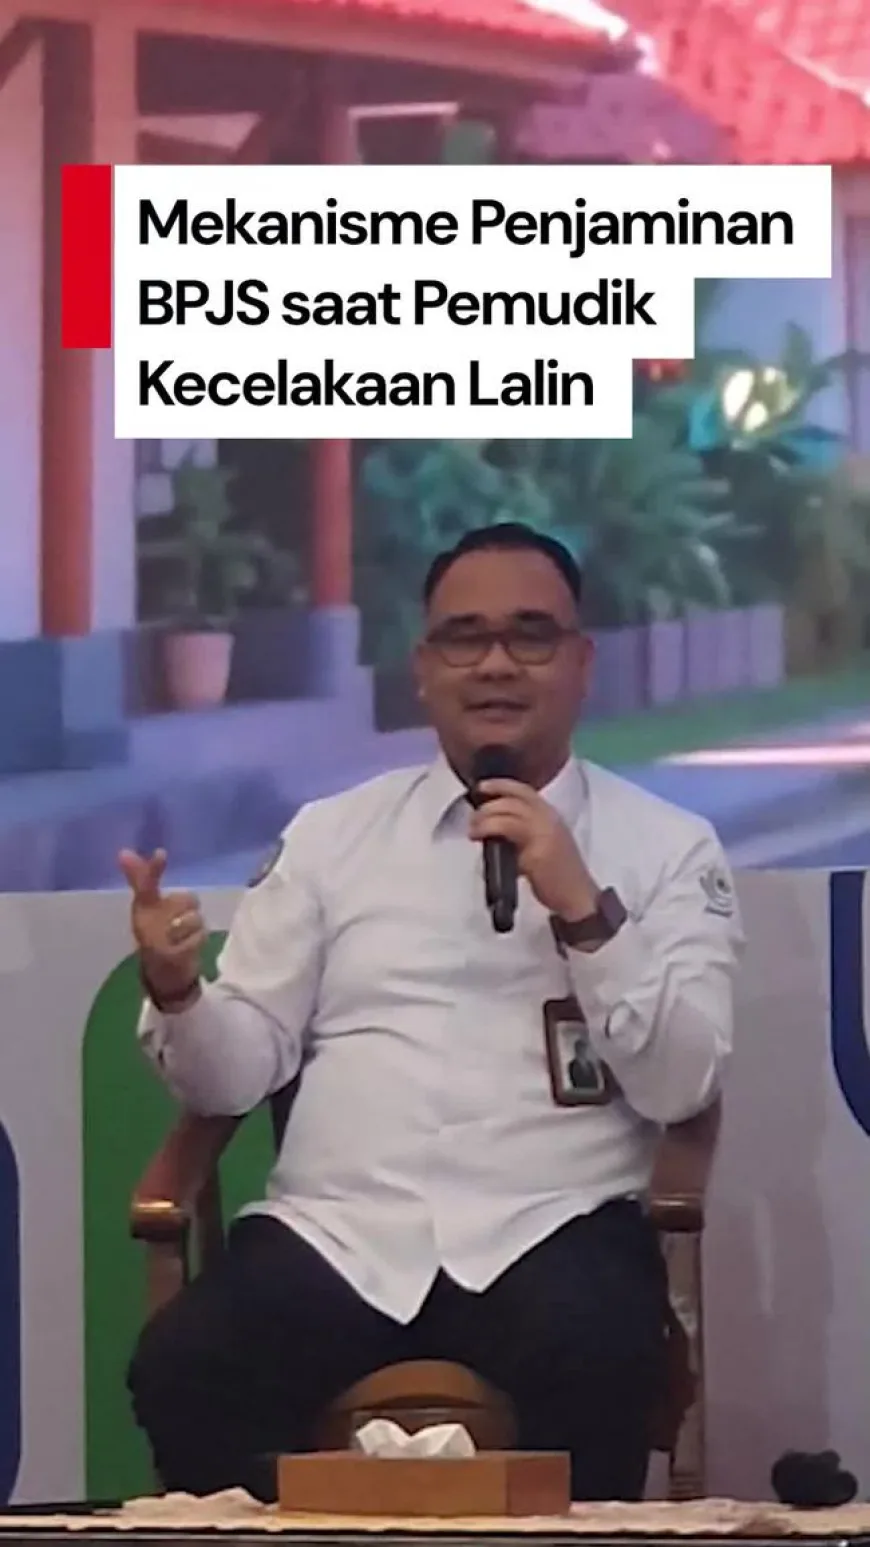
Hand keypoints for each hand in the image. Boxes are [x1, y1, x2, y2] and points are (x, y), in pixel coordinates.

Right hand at [118, 848, 205, 1001]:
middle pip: (185, 899)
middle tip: (179, 921)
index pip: (146, 885)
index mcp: (142, 908)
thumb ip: (144, 878)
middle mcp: (147, 923)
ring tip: (183, 938)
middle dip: (188, 908)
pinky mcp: (174, 957)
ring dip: (195, 927)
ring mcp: (160, 942)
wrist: (163, 976)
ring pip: (195, 918)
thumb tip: (125, 852)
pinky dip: (198, 941)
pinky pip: (199, 936)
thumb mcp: (151, 906)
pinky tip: (187, 949)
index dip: (153, 869)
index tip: (161, 853)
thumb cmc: (158, 933)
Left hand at [469, 779, 598, 920]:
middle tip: (473, 817)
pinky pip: (509, 833)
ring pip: (509, 813)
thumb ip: (524, 833)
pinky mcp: (537, 851)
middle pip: (514, 799)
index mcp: (551, 816)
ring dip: (486, 819)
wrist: (578, 897)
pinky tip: (482, 840)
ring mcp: (544, 834)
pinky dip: (491, 831)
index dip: (501, 785)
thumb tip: (494, 830)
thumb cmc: (559, 875)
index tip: (482, 787)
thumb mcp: (544, 845)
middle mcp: (549, 819)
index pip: (524, 791)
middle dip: (489, 804)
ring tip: (474, 830)